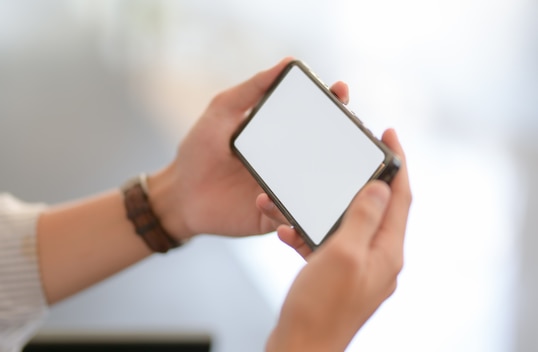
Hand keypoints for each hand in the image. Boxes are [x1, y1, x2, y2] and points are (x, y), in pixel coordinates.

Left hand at [149, 58, 349, 239]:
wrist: (179, 194)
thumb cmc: (198, 150)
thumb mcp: (222, 111)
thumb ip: (251, 89)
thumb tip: (287, 62)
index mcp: (281, 135)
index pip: (316, 117)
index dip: (333, 103)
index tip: (340, 91)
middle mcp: (289, 162)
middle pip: (327, 151)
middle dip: (345, 139)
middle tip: (351, 129)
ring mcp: (284, 191)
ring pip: (319, 187)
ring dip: (329, 180)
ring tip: (328, 169)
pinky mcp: (273, 216)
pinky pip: (292, 217)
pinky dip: (287, 211)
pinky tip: (263, 197)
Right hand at [265, 129, 410, 350]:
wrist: (299, 349)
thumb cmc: (320, 309)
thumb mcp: (342, 255)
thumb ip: (362, 218)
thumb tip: (381, 188)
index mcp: (386, 251)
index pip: (400, 197)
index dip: (398, 163)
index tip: (390, 135)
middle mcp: (377, 258)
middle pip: (374, 208)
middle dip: (357, 182)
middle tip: (346, 158)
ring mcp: (356, 269)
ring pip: (343, 226)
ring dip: (320, 210)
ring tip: (293, 201)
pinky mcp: (336, 278)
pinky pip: (325, 246)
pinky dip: (307, 235)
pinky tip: (284, 232)